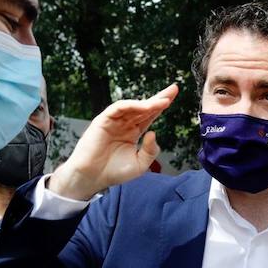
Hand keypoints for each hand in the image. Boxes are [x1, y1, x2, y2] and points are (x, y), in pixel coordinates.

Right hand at [47, 84, 177, 199]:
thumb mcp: (140, 164)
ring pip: (133, 107)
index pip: (150, 115)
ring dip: (148, 103)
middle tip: (173, 89)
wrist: (92, 178)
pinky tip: (144, 107)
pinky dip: (131, 105)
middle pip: (144, 107)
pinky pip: (118, 108)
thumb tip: (154, 132)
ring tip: (163, 101)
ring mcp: (114, 121)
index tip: (174, 95)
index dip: (161, 105)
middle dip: (159, 98)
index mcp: (133, 132)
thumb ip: (150, 150)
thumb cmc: (113, 172)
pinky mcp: (103, 120)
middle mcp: (124, 124)